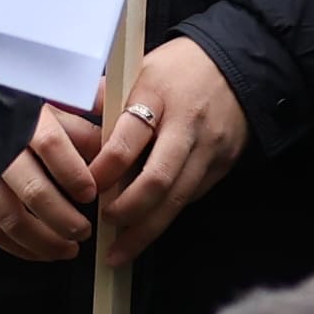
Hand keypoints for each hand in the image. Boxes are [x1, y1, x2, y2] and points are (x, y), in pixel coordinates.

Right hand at [0, 103, 108, 261]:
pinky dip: (17, 247)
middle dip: (64, 219)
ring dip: (44, 241)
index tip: (91, 194)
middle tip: (84, 231)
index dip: (74, 174)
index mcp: (24, 119)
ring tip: (68, 249)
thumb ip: (82, 128)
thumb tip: (117, 140)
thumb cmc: (15, 114)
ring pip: (11, 218)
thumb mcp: (49, 107)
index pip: (53, 145)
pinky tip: (39, 252)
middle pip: (33, 190)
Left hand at [81, 41, 247, 268]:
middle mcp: (187, 124)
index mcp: (158, 94)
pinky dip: (168, 213)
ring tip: (120, 252)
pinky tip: (148, 227)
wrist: (238, 61)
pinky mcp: (224, 163)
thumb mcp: (140, 70)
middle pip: (157, 181)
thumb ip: (112, 103)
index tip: (86, 186)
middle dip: (127, 212)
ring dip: (146, 230)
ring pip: (177, 199)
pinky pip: (192, 196)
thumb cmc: (179, 66)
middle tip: (104, 228)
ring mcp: (210, 147)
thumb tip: (75, 133)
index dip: (104, 169)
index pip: (127, 139)